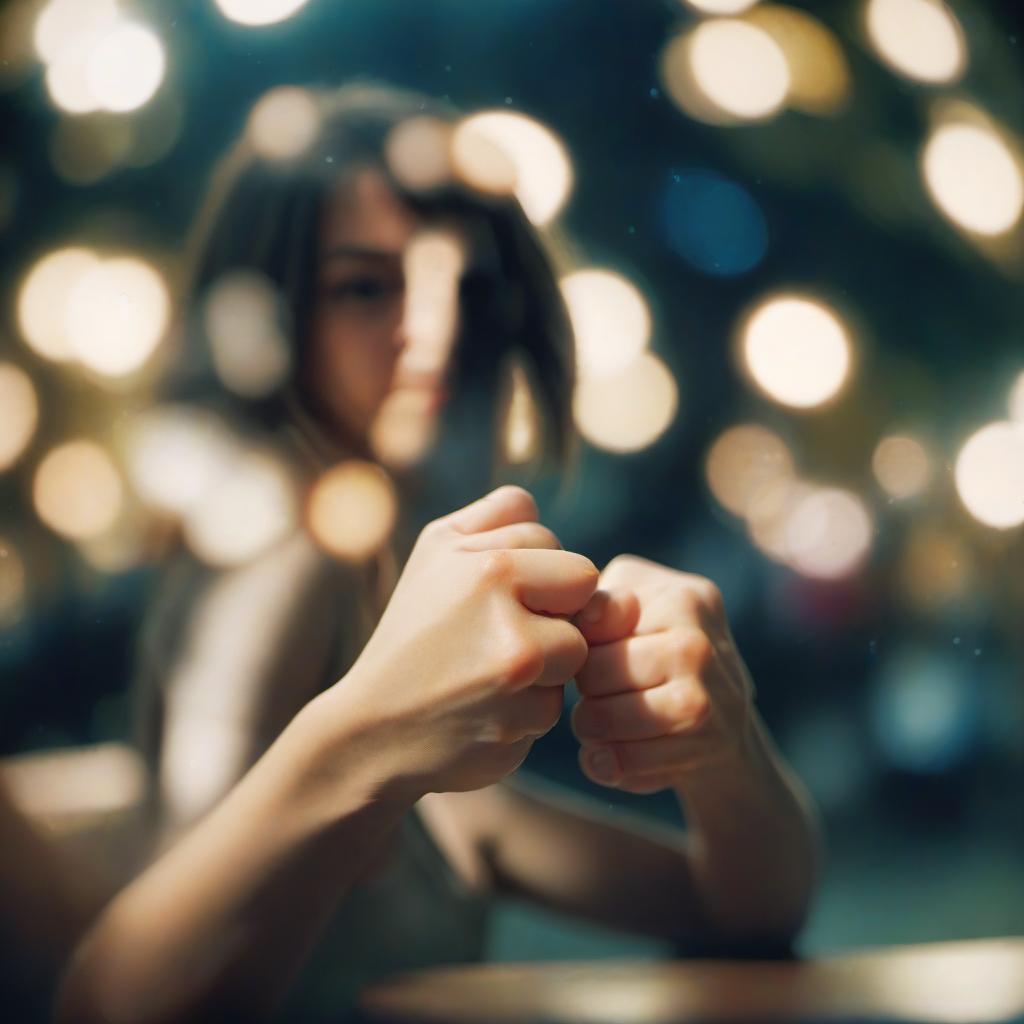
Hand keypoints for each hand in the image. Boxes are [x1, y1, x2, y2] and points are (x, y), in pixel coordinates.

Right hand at [325, 485, 597, 798]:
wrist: (372, 731)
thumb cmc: (414, 632)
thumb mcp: (435, 553)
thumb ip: (495, 517)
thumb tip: (542, 508)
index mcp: (486, 561)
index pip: (557, 545)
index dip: (531, 571)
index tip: (488, 597)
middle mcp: (501, 607)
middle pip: (585, 589)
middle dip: (553, 610)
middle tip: (494, 632)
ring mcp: (515, 665)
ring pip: (578, 648)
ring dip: (546, 662)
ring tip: (489, 671)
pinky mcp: (523, 718)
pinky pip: (558, 702)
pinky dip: (529, 708)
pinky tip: (486, 709)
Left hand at [570, 555, 755, 793]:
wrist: (726, 715)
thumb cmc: (662, 645)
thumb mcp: (635, 604)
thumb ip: (600, 599)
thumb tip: (586, 616)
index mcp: (682, 599)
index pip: (590, 625)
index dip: (579, 645)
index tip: (595, 652)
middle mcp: (697, 646)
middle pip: (592, 674)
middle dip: (583, 688)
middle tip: (596, 692)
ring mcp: (703, 699)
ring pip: (604, 719)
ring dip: (590, 728)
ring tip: (598, 722)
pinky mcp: (704, 748)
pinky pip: (627, 761)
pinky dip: (608, 764)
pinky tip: (611, 754)